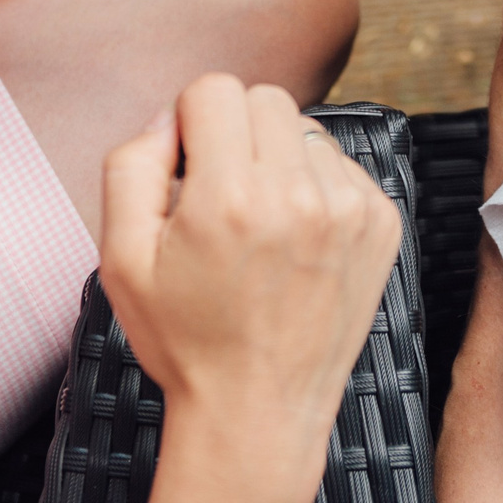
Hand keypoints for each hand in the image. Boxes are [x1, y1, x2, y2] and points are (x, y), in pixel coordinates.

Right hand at [100, 75, 402, 502]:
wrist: (257, 412)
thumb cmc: (186, 340)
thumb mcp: (121, 259)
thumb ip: (130, 167)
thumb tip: (168, 118)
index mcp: (229, 196)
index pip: (214, 89)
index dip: (189, 124)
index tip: (186, 171)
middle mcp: (298, 194)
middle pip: (264, 99)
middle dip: (235, 132)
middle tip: (220, 195)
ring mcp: (349, 208)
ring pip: (306, 129)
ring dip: (279, 159)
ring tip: (261, 225)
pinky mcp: (381, 223)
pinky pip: (342, 165)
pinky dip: (316, 187)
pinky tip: (295, 241)